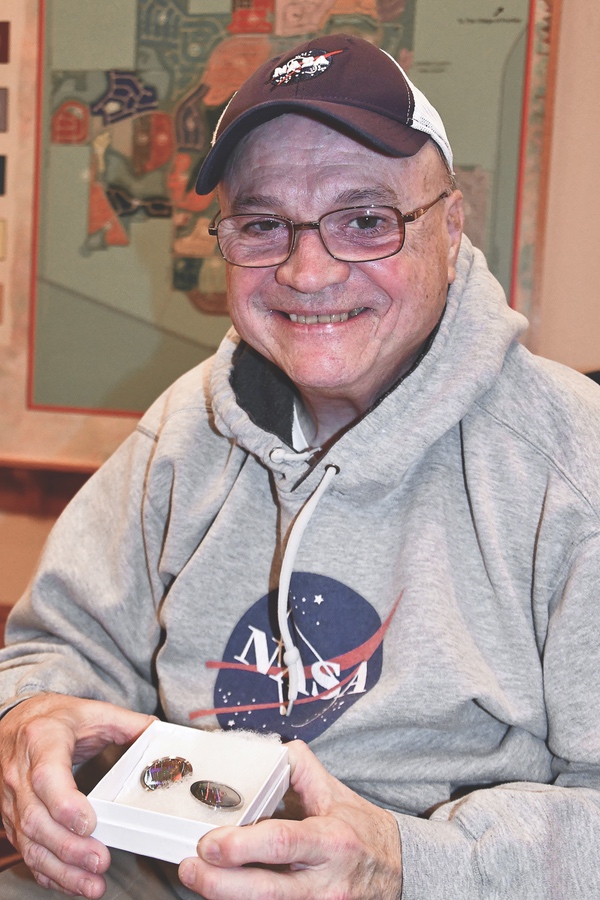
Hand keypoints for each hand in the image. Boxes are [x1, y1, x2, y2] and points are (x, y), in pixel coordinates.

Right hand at [0, 693, 153, 897]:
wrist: (16, 721)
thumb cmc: (55, 718)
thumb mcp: (92, 712)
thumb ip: (129, 724)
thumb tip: (162, 736)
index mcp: (43, 741)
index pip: (47, 777)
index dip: (66, 805)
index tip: (91, 824)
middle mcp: (20, 774)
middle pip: (37, 819)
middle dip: (69, 847)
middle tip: (100, 861)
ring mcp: (12, 800)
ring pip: (30, 842)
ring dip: (61, 869)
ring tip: (92, 884)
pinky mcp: (13, 820)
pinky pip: (27, 852)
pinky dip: (49, 872)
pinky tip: (72, 882)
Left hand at [179, 739, 402, 898]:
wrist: (398, 871)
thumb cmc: (360, 829)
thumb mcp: (334, 792)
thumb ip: (297, 766)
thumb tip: (261, 750)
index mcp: (331, 840)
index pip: (281, 843)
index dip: (241, 846)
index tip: (208, 843)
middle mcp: (325, 882)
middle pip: (266, 892)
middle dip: (219, 885)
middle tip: (189, 868)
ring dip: (225, 898)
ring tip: (199, 879)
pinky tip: (225, 892)